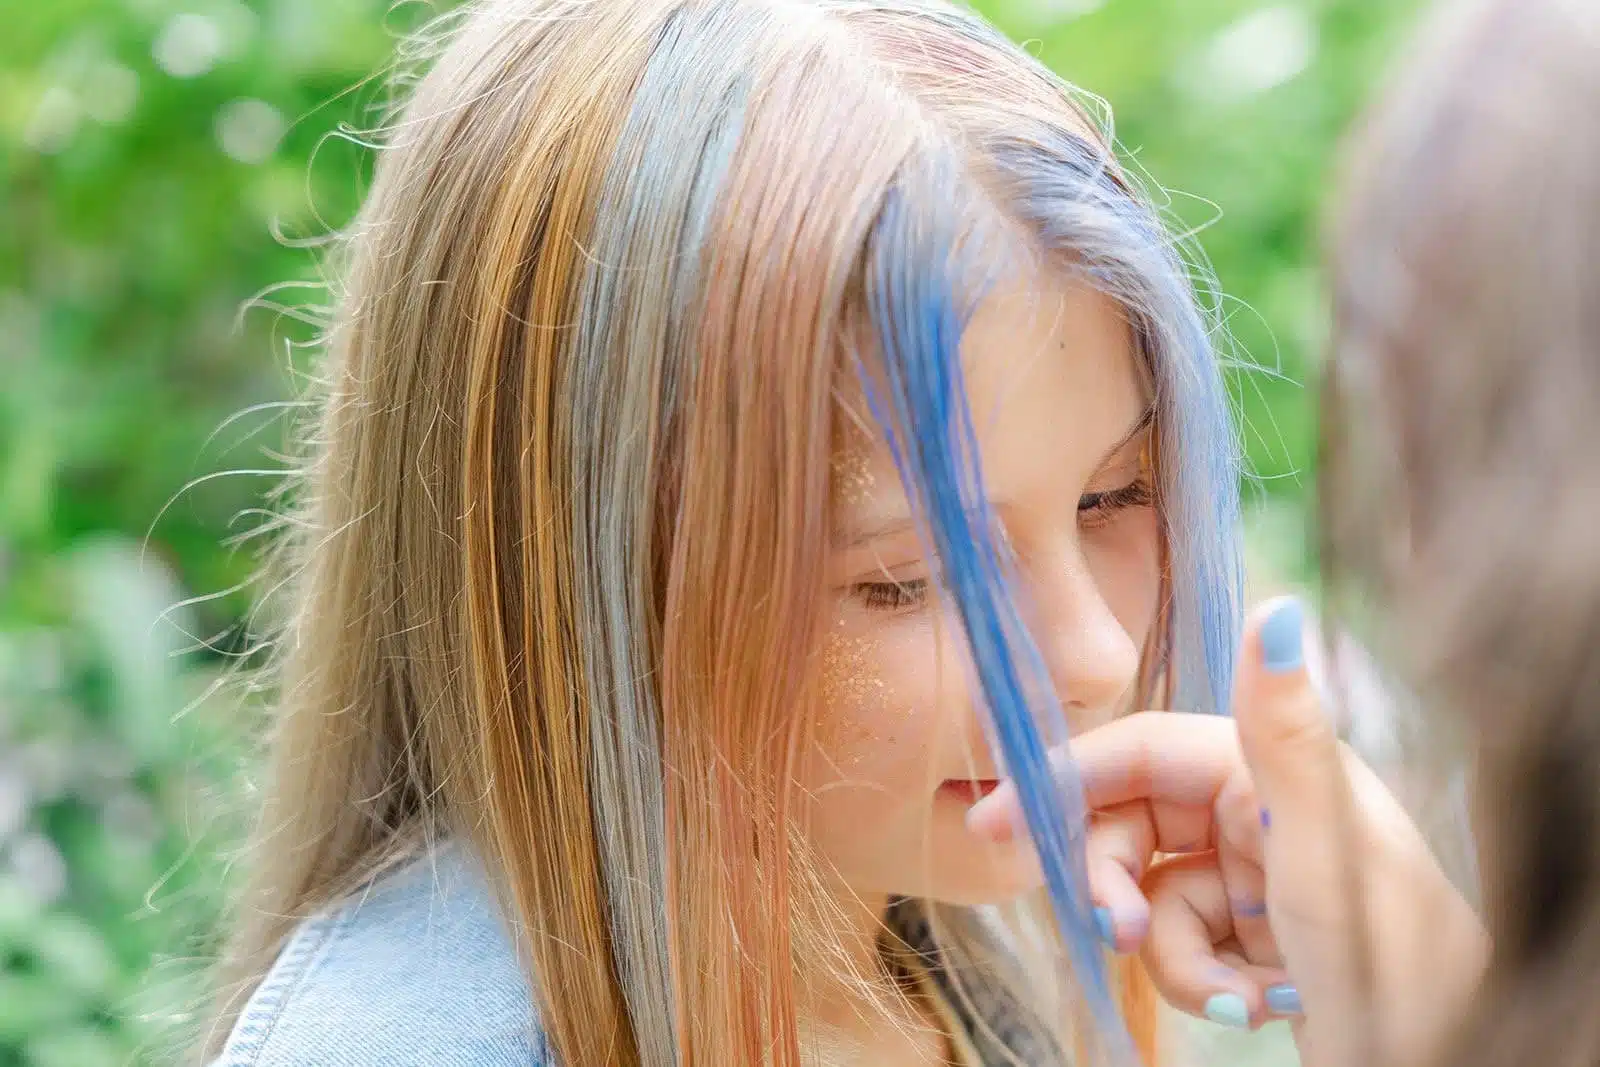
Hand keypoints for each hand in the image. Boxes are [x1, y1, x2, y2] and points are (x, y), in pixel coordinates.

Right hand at [967, 598, 1488, 1066]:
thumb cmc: (1395, 971)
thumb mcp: (1325, 856)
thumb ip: (1283, 735)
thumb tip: (1274, 612)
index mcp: (1279, 772)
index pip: (1144, 749)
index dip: (1066, 775)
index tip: (995, 819)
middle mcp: (1267, 813)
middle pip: (1136, 823)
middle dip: (1118, 885)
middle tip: (1115, 934)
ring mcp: (1261, 878)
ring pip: (1153, 894)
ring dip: (1172, 955)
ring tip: (1234, 999)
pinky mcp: (1257, 936)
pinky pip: (1184, 944)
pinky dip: (1201, 982)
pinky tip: (1258, 1006)